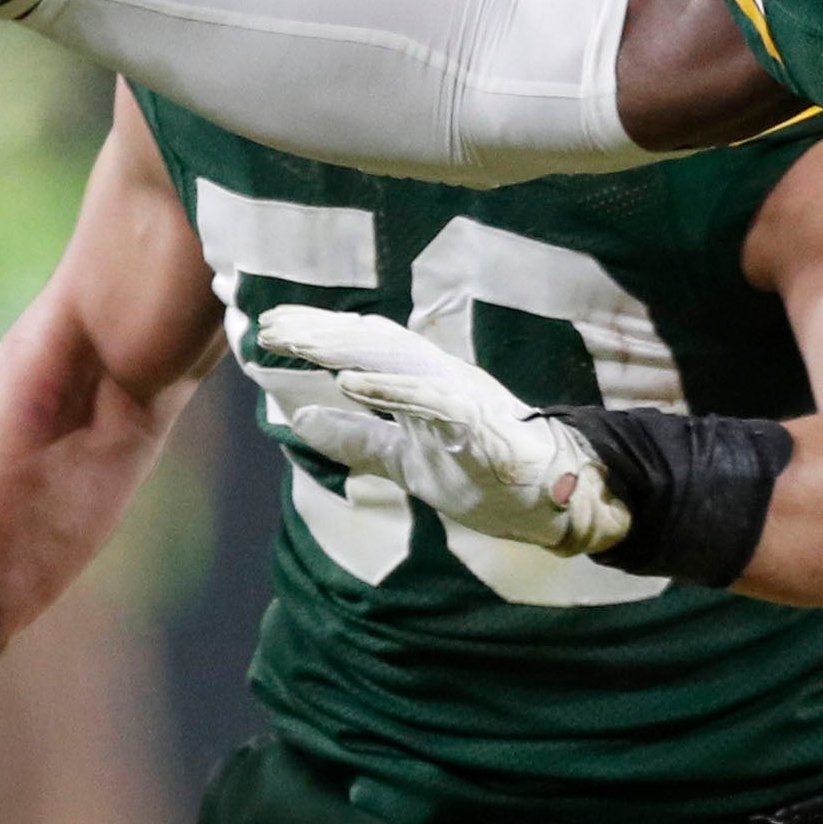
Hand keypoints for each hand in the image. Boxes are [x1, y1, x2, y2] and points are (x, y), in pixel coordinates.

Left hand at [246, 305, 628, 555]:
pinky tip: (350, 383)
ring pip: (396, 361)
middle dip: (319, 331)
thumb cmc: (483, 474)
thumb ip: (357, 438)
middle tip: (268, 324)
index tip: (270, 326)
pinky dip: (391, 390)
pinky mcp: (477, 423)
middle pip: (372, 344)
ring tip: (298, 342)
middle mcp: (440, 376)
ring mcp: (460, 396)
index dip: (318, 333)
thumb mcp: (404, 459)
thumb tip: (302, 418)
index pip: (363, 348)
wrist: (554, 499)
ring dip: (345, 349)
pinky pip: (430, 401)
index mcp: (422, 381)